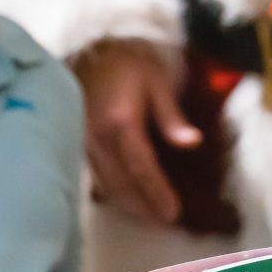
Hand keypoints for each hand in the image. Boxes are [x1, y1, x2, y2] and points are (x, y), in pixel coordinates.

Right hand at [74, 40, 200, 225]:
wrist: (89, 50)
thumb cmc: (128, 63)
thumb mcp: (157, 81)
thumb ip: (171, 116)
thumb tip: (192, 142)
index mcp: (120, 122)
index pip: (141, 167)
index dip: (157, 193)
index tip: (172, 213)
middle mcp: (99, 137)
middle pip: (122, 183)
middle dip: (143, 206)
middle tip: (165, 221)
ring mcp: (85, 142)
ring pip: (107, 183)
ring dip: (128, 203)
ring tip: (149, 216)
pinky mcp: (80, 143)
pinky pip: (97, 175)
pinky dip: (114, 191)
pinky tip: (127, 199)